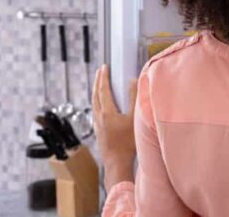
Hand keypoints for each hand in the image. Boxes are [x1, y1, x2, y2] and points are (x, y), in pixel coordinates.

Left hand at [93, 64, 137, 189]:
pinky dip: (97, 102)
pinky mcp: (98, 131)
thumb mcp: (134, 118)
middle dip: (97, 82)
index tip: (104, 66)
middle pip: (95, 95)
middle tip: (100, 71)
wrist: (116, 162)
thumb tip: (132, 81)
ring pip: (93, 104)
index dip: (104, 77)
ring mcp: (97, 124)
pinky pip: (95, 111)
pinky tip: (102, 105)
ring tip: (100, 85)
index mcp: (107, 111)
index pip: (103, 89)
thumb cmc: (128, 142)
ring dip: (96, 92)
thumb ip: (133, 98)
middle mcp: (99, 116)